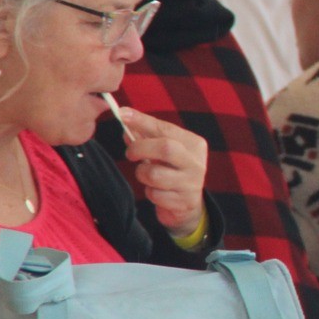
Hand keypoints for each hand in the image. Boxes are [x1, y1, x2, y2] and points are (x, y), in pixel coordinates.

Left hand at [119, 108, 207, 238]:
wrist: (188, 204)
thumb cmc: (173, 171)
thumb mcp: (163, 152)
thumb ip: (146, 136)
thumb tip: (126, 120)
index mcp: (194, 144)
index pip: (165, 129)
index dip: (142, 121)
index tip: (122, 114)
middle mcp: (196, 162)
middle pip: (165, 148)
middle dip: (140, 148)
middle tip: (130, 153)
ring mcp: (192, 183)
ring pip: (155, 174)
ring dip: (143, 174)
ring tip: (146, 175)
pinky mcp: (184, 202)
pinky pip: (155, 195)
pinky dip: (150, 193)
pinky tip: (156, 191)